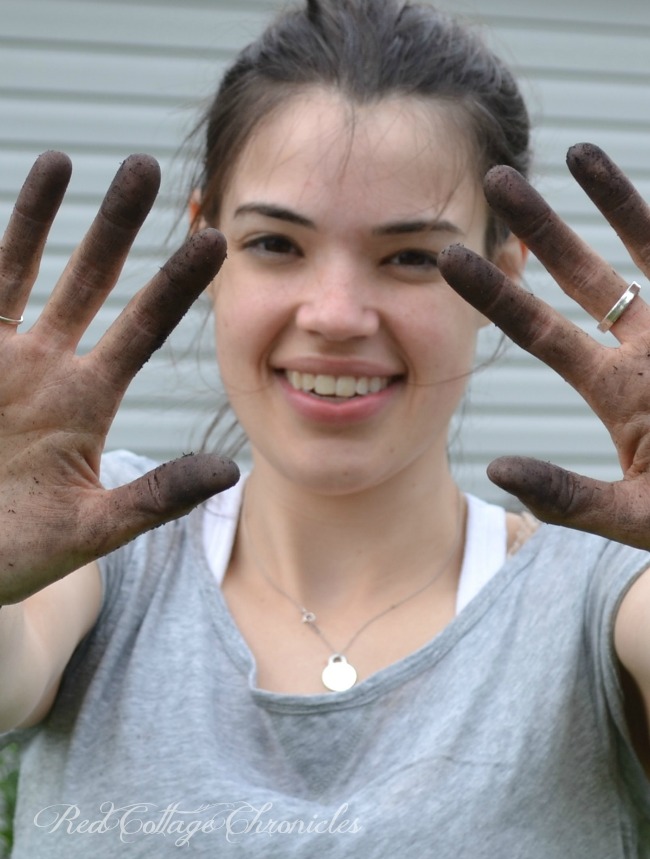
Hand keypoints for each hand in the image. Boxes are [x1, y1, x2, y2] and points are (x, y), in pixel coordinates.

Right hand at [0, 152, 237, 602]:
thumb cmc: (17, 554)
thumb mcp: (92, 527)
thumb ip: (157, 497)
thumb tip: (231, 470)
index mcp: (88, 401)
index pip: (143, 327)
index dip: (176, 284)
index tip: (216, 240)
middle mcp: (49, 367)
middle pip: (93, 281)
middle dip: (119, 226)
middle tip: (153, 167)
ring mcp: (0, 355)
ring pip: (29, 270)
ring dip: (50, 215)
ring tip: (75, 157)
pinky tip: (19, 194)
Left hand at [438, 143, 649, 548]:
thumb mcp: (631, 513)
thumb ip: (567, 496)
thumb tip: (493, 469)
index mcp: (614, 387)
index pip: (541, 330)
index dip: (496, 294)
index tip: (448, 259)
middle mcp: (647, 346)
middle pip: (583, 275)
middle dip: (541, 228)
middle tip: (497, 178)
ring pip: (646, 249)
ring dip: (613, 198)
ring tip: (574, 149)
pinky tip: (613, 177)